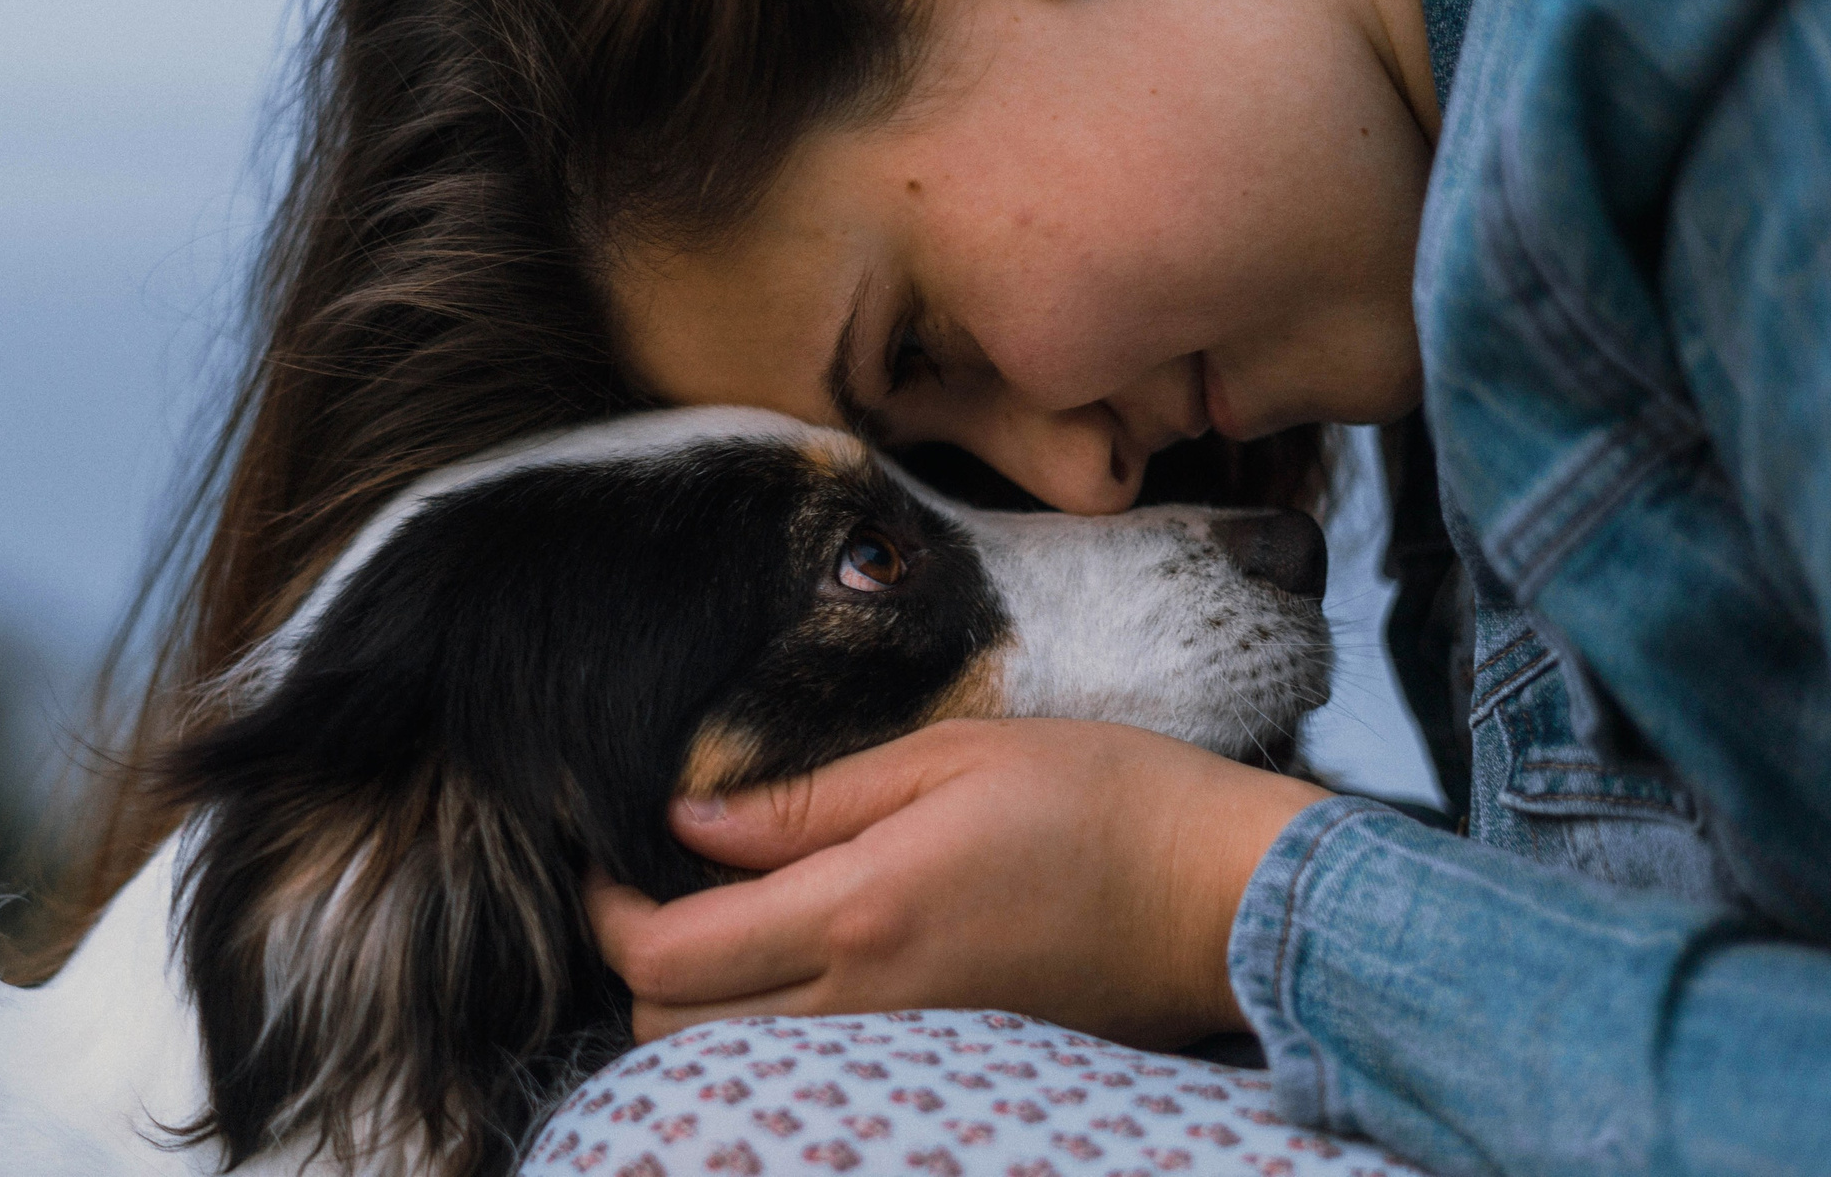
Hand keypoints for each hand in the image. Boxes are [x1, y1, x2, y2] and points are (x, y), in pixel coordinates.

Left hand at [588, 718, 1326, 1048]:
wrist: (1224, 895)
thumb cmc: (1100, 798)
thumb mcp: (947, 758)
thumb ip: (808, 801)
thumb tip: (690, 822)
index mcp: (860, 911)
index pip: (668, 956)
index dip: (607, 912)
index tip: (606, 860)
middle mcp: (870, 1003)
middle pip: (677, 1033)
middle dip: (641, 967)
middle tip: (661, 889)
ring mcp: (910, 1053)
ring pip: (740, 1066)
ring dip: (703, 1008)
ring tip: (727, 924)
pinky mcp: (950, 1072)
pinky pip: (816, 1072)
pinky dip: (774, 1034)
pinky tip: (802, 964)